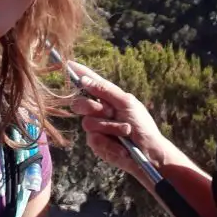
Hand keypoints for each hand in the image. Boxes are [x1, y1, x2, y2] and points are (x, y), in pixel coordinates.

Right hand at [67, 61, 168, 184]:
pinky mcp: (96, 144)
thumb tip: (85, 80)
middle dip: (92, 107)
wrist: (148, 153)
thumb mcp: (127, 103)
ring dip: (110, 127)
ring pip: (88, 123)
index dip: (78, 73)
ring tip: (126, 132)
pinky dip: (111, 143)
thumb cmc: (142, 125)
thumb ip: (105, 91)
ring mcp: (96, 128)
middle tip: (109, 112)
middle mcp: (98, 111)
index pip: (90, 82)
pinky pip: (94, 140)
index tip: (68, 64)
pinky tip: (122, 147)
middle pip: (79, 103)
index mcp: (107, 97)